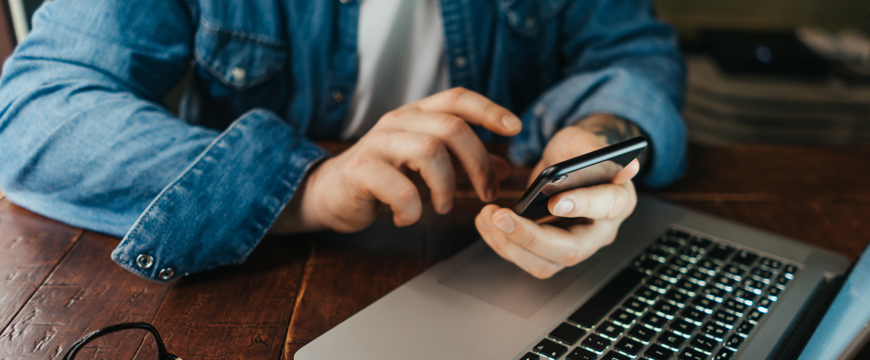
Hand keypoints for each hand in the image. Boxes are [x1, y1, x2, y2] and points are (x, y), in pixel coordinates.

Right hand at [273, 87, 519, 233]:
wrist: (329, 194)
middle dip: (478, 164)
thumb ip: (462, 164)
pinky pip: (401, 188)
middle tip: (485, 194)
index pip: (457, 98)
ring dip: (446, 187)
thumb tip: (504, 170)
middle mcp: (398, 121)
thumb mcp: (425, 165)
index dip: (489, 109)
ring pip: (429, 152)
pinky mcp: (361, 170)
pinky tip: (407, 217)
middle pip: (452, 128)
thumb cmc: (381, 178)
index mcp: (416, 115)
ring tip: (443, 207)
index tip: (515, 129)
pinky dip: (412, 209)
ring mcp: (377, 143)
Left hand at [475, 114, 641, 278]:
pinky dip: (502, 244)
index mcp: (618, 200)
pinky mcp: (551, 252)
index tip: (554, 201)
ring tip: (487, 216)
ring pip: (545, 263)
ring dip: (510, 244)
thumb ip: (595, 150)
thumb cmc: (578, 152)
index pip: (606, 207)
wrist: (566, 164)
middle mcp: (599, 231)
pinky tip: (487, 223)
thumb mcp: (584, 140)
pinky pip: (527, 260)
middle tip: (501, 217)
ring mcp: (575, 245)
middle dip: (530, 237)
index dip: (581, 205)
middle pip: (570, 250)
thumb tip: (626, 166)